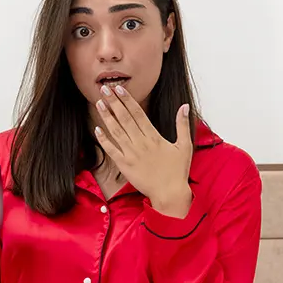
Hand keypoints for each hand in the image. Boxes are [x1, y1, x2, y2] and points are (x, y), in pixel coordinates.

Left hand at [94, 84, 192, 217]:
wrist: (169, 194)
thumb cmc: (177, 171)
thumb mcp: (184, 146)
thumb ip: (182, 124)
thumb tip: (184, 106)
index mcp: (154, 137)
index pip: (138, 113)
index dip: (127, 100)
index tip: (119, 88)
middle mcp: (141, 143)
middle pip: (124, 118)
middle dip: (114, 102)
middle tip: (104, 89)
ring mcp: (131, 155)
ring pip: (116, 132)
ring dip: (107, 117)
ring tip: (99, 104)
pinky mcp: (125, 166)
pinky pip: (111, 151)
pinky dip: (104, 140)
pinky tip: (97, 129)